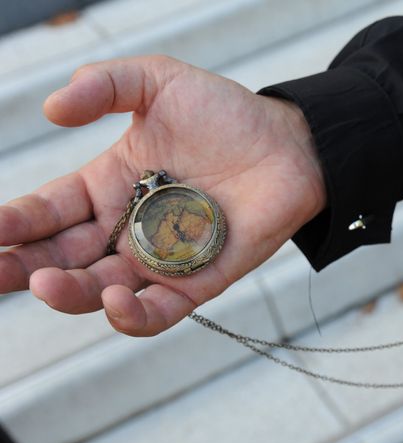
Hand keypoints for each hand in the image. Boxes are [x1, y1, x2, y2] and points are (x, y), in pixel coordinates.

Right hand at [0, 56, 325, 335]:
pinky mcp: (199, 279)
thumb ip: (104, 86)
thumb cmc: (227, 114)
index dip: (15, 221)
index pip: (49, 211)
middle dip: (21, 266)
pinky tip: (115, 300)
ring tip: (45, 282)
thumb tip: (50, 108)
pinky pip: (161, 310)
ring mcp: (162, 258)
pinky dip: (135, 315)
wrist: (290, 144)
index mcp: (109, 186)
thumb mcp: (158, 82)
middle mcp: (127, 228)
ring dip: (70, 294)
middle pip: (63, 258)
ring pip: (103, 291)